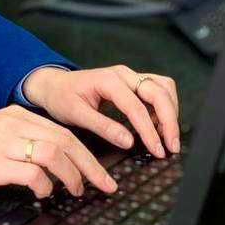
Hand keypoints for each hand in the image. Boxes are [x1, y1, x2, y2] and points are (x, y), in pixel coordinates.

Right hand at [0, 105, 118, 199]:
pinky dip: (45, 185)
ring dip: (72, 175)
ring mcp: (3, 143)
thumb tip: (53, 165)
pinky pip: (32, 173)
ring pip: (54, 153)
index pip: (63, 131)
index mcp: (15, 116)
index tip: (102, 173)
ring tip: (75, 192)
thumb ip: (21, 142)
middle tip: (105, 186)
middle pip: (66, 141)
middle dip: (91, 166)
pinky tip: (43, 194)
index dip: (88, 154)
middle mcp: (12, 125)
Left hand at [22, 65, 180, 158]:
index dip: (150, 130)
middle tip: (171, 146)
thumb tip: (128, 142)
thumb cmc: (61, 97)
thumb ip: (103, 127)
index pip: (137, 106)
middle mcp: (123, 74)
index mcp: (108, 80)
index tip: (157, 150)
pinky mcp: (133, 82)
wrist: (53, 84)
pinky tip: (158, 126)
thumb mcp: (76, 114)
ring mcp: (130, 76)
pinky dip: (164, 107)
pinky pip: (158, 89)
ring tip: (167, 137)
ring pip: (163, 87)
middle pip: (159, 92)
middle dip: (170, 120)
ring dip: (170, 111)